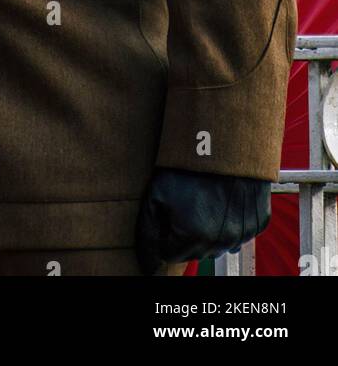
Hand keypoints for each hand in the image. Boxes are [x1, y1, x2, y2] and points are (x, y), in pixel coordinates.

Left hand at [135, 168, 270, 273]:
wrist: (226, 141)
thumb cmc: (188, 165)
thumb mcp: (157, 193)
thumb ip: (148, 232)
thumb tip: (147, 264)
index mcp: (192, 238)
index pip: (170, 254)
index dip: (164, 234)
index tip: (168, 213)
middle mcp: (219, 242)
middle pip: (194, 252)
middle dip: (186, 234)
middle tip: (186, 203)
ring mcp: (241, 234)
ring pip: (218, 246)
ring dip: (209, 232)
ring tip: (204, 201)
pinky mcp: (257, 223)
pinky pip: (240, 235)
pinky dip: (231, 224)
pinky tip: (223, 202)